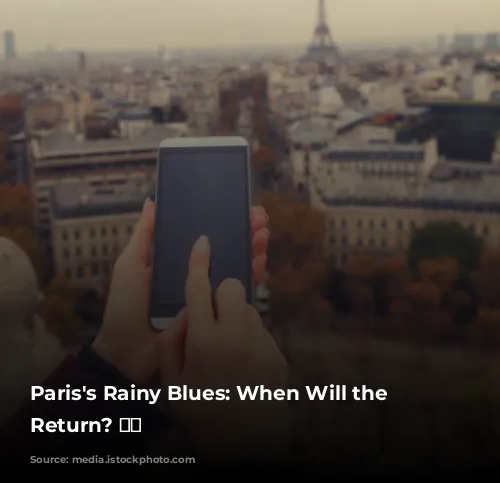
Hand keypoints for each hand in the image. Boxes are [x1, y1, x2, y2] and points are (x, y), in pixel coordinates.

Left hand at [92, 199, 269, 383]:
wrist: (128, 354)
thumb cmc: (125, 308)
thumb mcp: (129, 266)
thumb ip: (143, 236)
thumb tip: (152, 201)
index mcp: (175, 261)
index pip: (203, 236)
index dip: (221, 221)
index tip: (239, 207)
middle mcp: (193, 275)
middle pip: (223, 248)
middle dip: (243, 231)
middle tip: (259, 218)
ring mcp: (205, 295)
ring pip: (234, 266)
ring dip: (251, 249)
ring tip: (263, 235)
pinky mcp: (214, 314)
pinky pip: (237, 293)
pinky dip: (250, 275)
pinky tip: (260, 261)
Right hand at [158, 236, 288, 463]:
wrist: (245, 452)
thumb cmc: (201, 419)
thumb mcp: (172, 387)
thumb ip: (171, 344)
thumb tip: (184, 314)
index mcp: (204, 342)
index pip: (200, 288)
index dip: (199, 262)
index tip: (203, 242)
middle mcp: (236, 337)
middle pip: (232, 288)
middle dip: (220, 294)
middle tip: (211, 319)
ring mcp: (261, 345)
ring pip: (248, 308)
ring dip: (235, 317)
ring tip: (225, 351)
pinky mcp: (278, 356)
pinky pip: (260, 331)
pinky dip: (249, 338)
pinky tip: (241, 366)